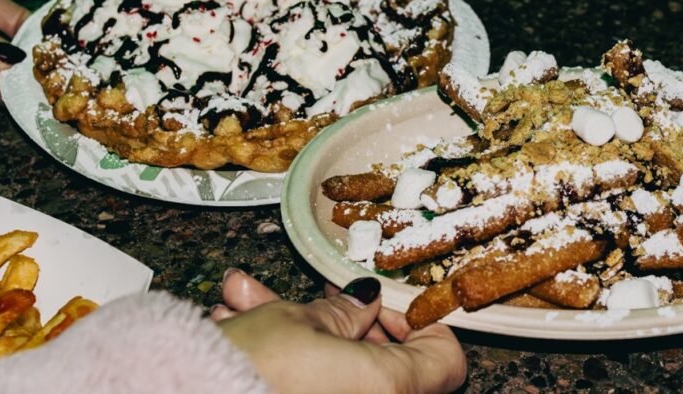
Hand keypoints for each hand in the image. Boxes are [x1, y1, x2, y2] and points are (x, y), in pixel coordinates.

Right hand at [213, 269, 466, 393]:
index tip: (386, 304)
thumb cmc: (244, 373)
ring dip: (297, 335)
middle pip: (383, 365)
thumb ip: (343, 313)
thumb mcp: (297, 322)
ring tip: (249, 300)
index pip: (445, 360)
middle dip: (343, 322)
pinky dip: (285, 364)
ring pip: (335, 372)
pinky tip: (237, 330)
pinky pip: (308, 387)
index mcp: (390, 390)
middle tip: (319, 297)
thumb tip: (362, 304)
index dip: (420, 324)